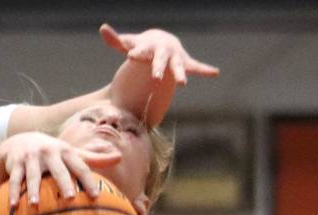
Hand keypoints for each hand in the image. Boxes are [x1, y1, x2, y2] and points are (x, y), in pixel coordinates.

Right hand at [0, 132, 121, 205]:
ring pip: (32, 176)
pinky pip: (14, 180)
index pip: (80, 167)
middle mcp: (49, 153)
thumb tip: (119, 157)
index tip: (96, 196)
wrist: (21, 140)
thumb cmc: (52, 153)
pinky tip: (13, 206)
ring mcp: (31, 158)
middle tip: (70, 198)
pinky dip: (13, 193)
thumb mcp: (71, 152)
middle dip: (63, 183)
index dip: (89, 181)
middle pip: (58, 170)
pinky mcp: (16, 164)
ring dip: (33, 190)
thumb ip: (93, 157)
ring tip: (36, 204)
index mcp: (65, 152)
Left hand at [99, 23, 218, 83]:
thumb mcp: (128, 43)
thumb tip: (102, 28)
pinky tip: (215, 72)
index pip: (141, 50)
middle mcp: (163, 51)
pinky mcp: (185, 63)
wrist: (161, 41)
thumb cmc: (141, 45)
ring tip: (182, 84)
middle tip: (155, 78)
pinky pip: (196, 67)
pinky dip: (205, 70)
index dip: (136, 52)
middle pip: (160, 60)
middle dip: (158, 68)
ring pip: (178, 66)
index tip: (131, 55)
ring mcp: (175, 57)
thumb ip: (114, 40)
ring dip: (180, 74)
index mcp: (148, 46)